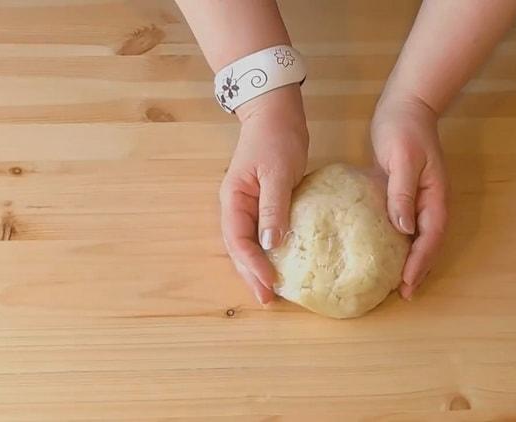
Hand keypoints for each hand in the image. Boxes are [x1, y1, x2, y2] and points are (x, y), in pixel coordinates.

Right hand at [219, 86, 307, 303]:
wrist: (276, 113)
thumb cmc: (276, 138)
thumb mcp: (277, 173)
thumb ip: (273, 207)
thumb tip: (272, 244)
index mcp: (234, 199)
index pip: (238, 240)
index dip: (252, 265)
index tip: (270, 283)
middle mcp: (236, 206)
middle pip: (239, 248)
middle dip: (252, 274)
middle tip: (268, 299)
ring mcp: (248, 205)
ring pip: (249, 243)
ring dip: (258, 266)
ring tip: (272, 289)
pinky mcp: (264, 202)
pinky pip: (262, 232)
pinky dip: (269, 250)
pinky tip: (281, 262)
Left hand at [371, 95, 448, 299]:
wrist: (406, 105)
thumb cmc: (404, 129)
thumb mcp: (403, 158)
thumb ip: (402, 192)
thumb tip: (403, 228)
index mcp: (435, 196)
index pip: (430, 237)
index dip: (420, 263)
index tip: (407, 285)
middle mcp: (431, 202)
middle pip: (429, 243)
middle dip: (419, 269)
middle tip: (403, 293)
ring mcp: (420, 199)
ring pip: (419, 237)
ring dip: (411, 260)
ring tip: (397, 282)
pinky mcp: (405, 195)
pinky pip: (406, 226)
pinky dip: (400, 243)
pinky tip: (385, 252)